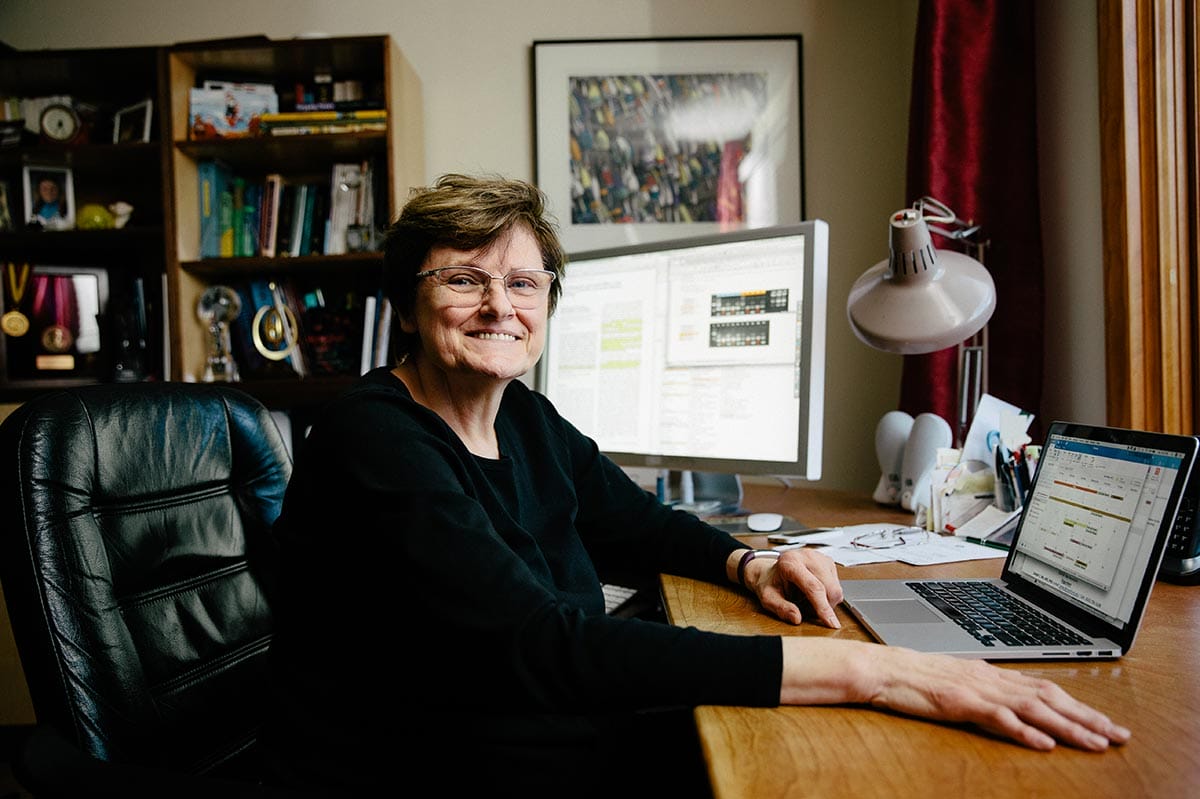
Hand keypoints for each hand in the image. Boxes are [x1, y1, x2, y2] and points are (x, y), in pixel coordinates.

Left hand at [749, 548, 842, 627]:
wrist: (771, 572)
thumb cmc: (770, 584)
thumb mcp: (768, 598)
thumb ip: (781, 608)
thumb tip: (796, 618)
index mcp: (790, 562)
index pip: (813, 586)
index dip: (823, 607)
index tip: (831, 623)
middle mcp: (807, 556)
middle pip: (830, 588)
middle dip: (823, 606)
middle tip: (805, 607)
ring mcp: (820, 557)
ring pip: (836, 589)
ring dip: (825, 601)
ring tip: (806, 598)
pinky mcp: (828, 562)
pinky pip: (837, 586)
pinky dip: (827, 595)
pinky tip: (813, 592)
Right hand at [780, 638, 1131, 750]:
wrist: (879, 669)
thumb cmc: (911, 678)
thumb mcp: (955, 683)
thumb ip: (984, 693)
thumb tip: (1011, 709)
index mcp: (990, 673)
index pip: (1045, 688)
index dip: (1079, 705)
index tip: (1105, 722)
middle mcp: (990, 678)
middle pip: (1050, 696)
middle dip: (1088, 717)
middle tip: (1119, 735)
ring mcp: (976, 688)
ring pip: (1033, 707)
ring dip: (1068, 726)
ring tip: (1095, 743)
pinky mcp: (960, 701)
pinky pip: (999, 717)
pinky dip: (1024, 731)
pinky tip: (1043, 743)